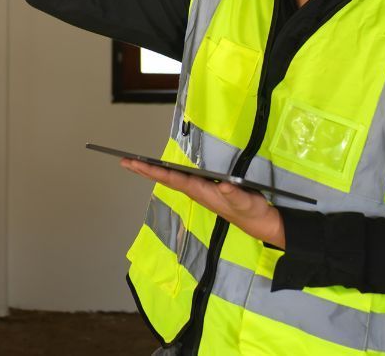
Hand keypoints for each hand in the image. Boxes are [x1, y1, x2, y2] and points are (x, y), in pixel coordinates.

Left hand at [121, 158, 285, 248]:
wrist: (259, 222)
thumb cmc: (250, 212)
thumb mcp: (244, 201)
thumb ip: (234, 194)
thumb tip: (223, 183)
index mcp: (200, 191)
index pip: (171, 178)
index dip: (153, 170)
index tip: (135, 163)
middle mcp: (195, 190)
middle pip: (165, 178)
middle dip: (145, 169)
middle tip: (125, 161)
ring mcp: (199, 190)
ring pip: (171, 178)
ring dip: (153, 170)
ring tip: (137, 163)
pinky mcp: (206, 189)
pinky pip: (181, 179)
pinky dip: (168, 172)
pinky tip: (162, 169)